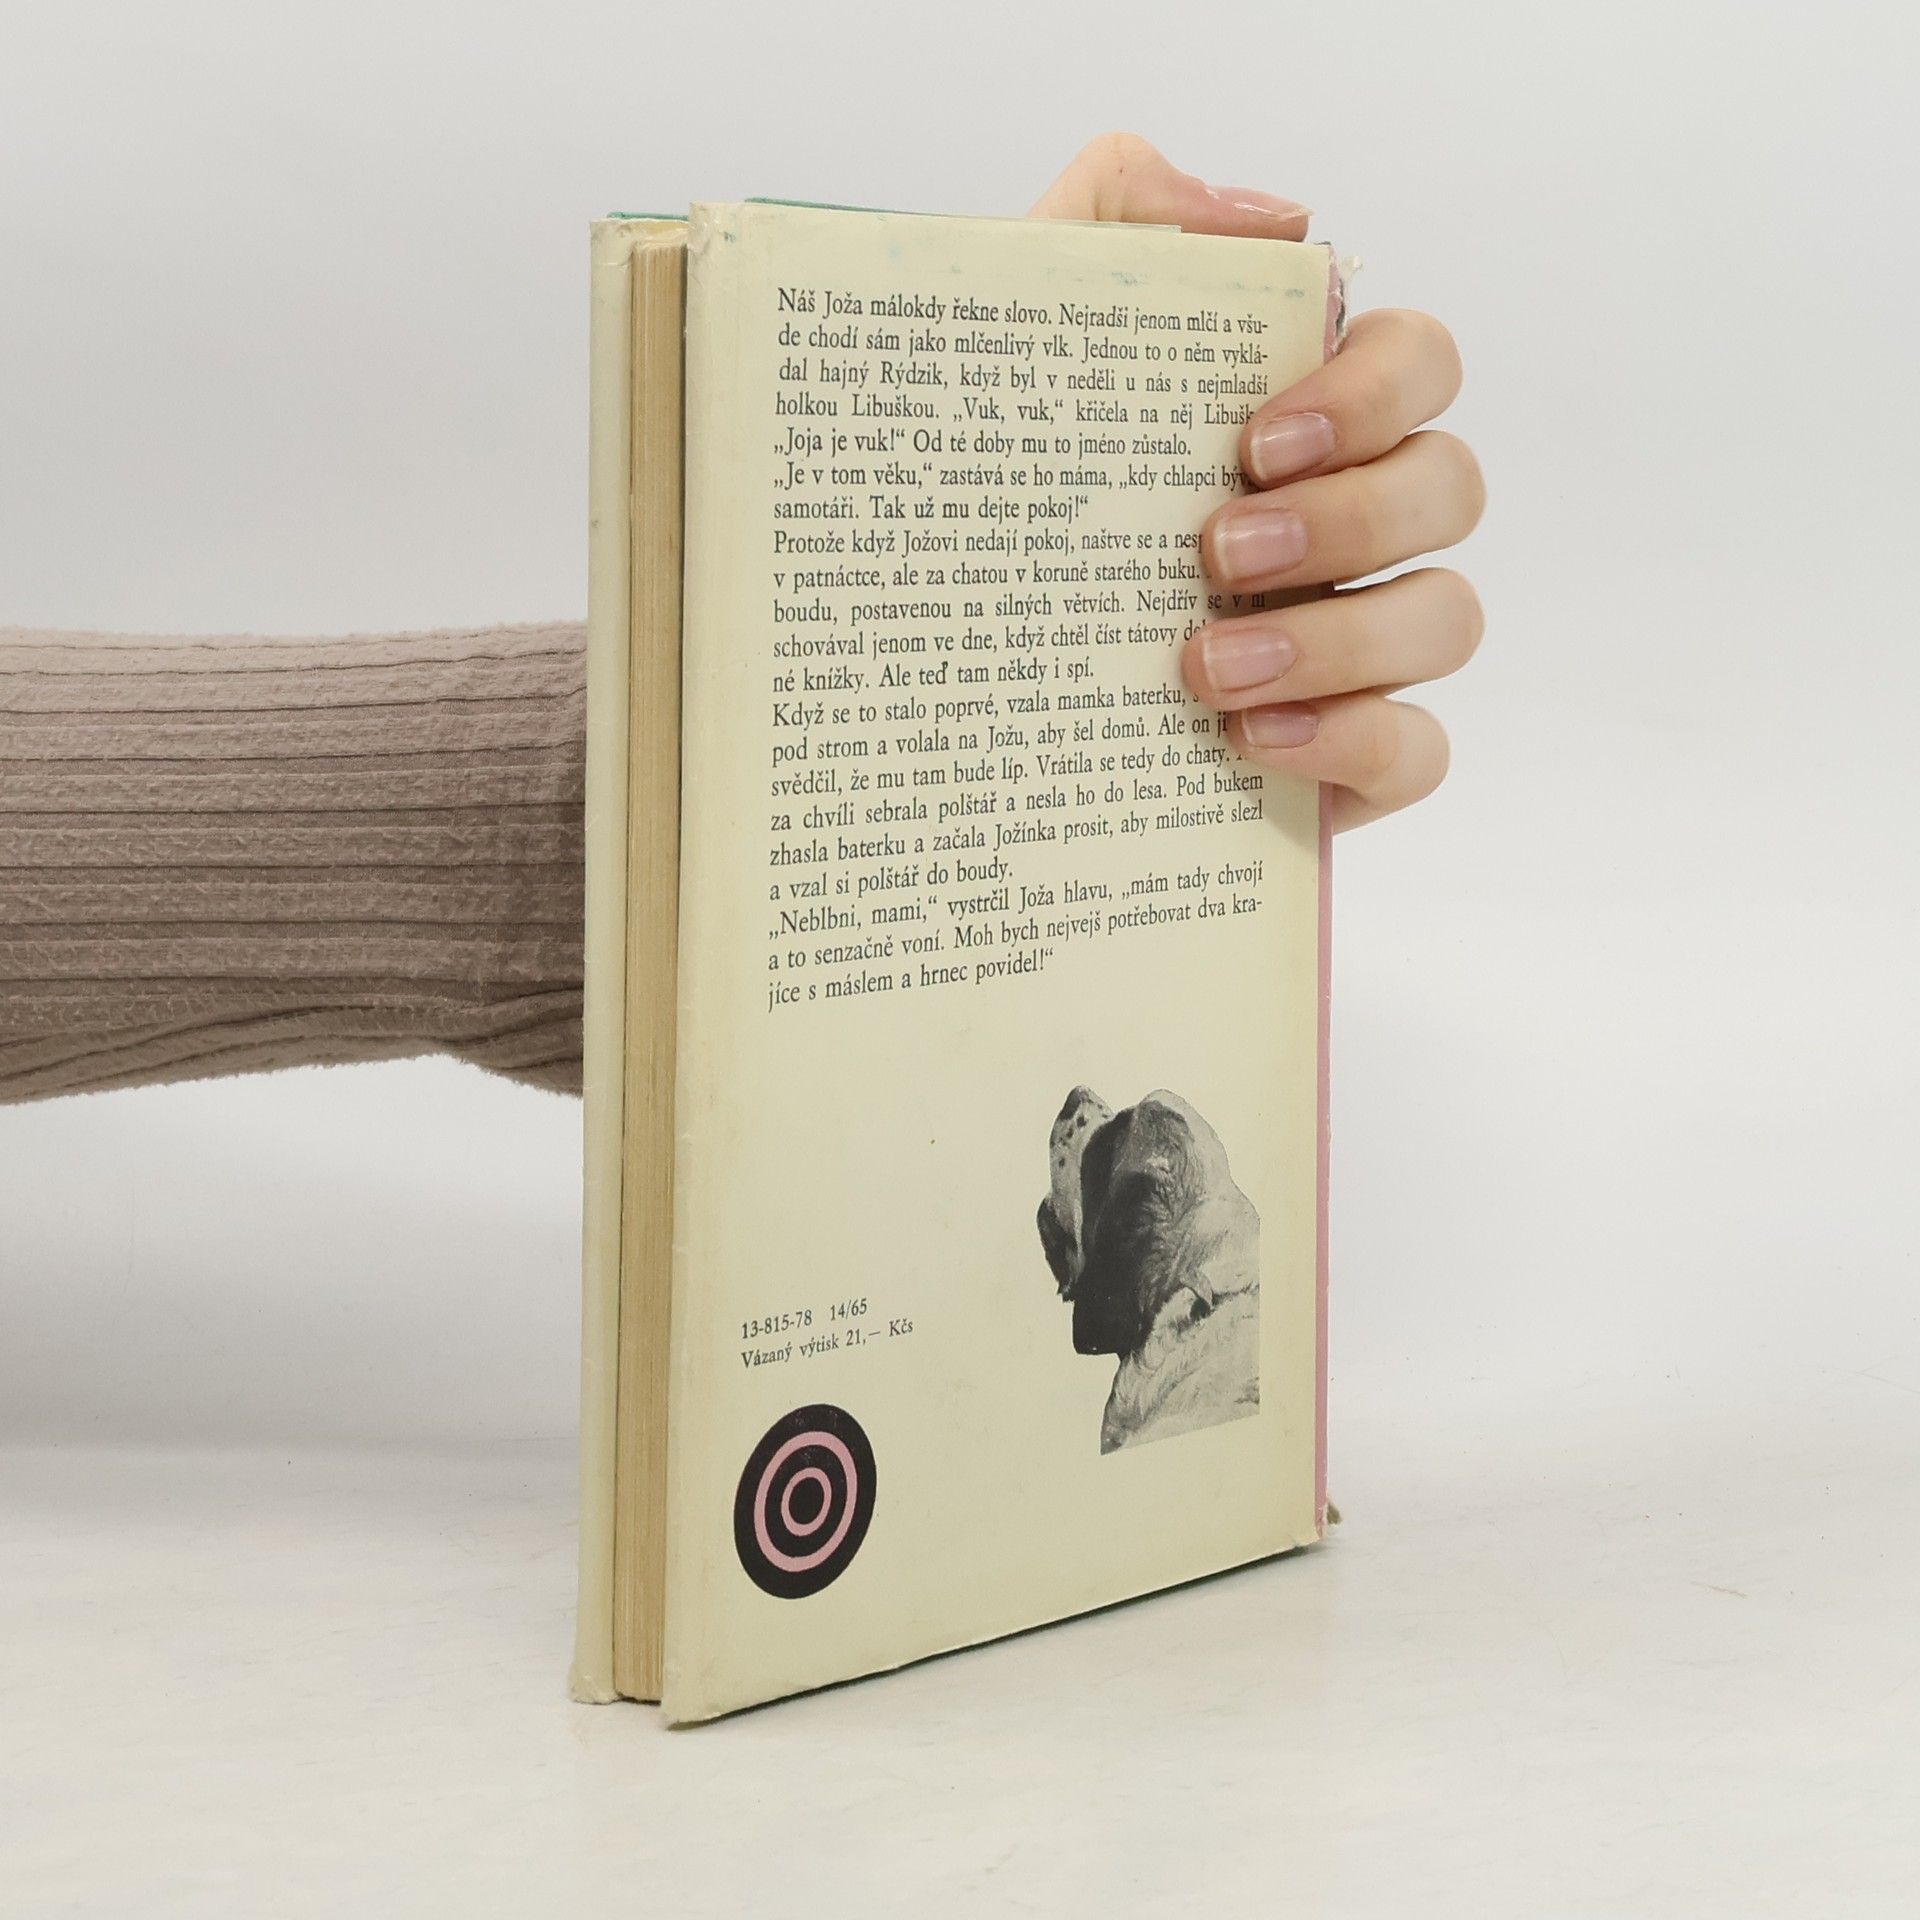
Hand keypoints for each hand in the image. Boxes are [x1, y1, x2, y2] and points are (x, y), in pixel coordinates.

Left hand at [1031, 134, 1483, 829]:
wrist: (922, 671)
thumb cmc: (983, 497)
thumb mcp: (1007, 333)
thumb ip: (1117, 213)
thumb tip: (1276, 221)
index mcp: (1295, 424)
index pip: (1418, 365)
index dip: (1374, 393)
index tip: (1255, 440)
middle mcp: (1346, 526)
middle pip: (1450, 490)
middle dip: (1350, 519)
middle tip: (1217, 553)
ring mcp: (1354, 646)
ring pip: (1447, 619)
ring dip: (1343, 640)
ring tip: (1204, 670)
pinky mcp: (1339, 757)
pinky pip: (1417, 751)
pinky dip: (1354, 742)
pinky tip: (1247, 739)